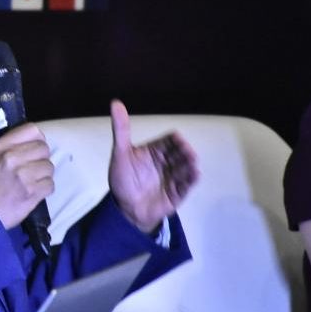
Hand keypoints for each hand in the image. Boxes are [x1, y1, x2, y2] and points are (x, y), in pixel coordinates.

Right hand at [0, 123, 53, 228]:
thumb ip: (9, 147)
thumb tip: (33, 142)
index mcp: (1, 147)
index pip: (32, 130)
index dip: (37, 139)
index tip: (33, 148)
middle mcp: (12, 158)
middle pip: (44, 149)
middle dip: (40, 159)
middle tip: (32, 169)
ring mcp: (24, 176)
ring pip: (49, 167)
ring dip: (43, 175)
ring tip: (32, 182)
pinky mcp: (32, 193)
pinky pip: (50, 185)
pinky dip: (44, 189)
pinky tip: (34, 192)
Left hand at [107, 100, 198, 232]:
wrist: (124, 209)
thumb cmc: (122, 179)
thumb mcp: (120, 153)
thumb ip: (121, 130)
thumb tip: (115, 102)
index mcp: (155, 151)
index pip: (170, 140)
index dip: (175, 140)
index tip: (177, 141)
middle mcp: (167, 162)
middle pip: (181, 153)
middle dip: (185, 152)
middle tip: (187, 153)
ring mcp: (173, 177)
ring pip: (186, 168)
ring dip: (190, 165)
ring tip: (192, 164)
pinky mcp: (177, 193)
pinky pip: (187, 185)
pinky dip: (191, 179)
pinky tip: (195, 174)